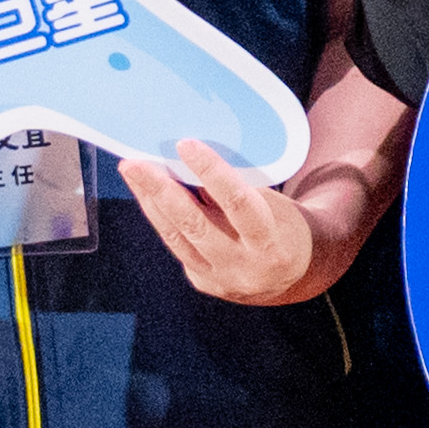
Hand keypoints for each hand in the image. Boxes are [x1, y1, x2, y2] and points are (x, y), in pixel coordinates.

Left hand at [114, 138, 333, 305]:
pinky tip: (149, 195)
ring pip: (176, 237)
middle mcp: (242, 267)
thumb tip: (195, 162)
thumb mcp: (275, 208)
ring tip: (134, 172)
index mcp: (271, 245)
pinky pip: (177, 246)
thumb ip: (241, 191)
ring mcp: (219, 279)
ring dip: (151, 201)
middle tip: (136, 163)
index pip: (237, 203)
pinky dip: (161, 218)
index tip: (186, 145)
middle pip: (194, 224)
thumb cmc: (285, 227)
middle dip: (161, 190)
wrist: (294, 274)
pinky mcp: (203, 282)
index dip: (211, 172)